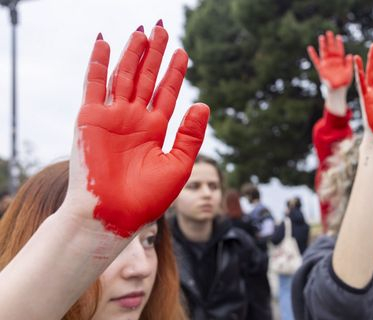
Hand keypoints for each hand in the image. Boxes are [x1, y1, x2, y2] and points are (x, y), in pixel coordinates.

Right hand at [67, 24, 208, 236]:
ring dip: (132, 53)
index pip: (167, 92)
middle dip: (154, 55)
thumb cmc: (148, 198)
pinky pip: (94, 84)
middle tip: (162, 30)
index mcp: (155, 129)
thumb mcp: (178, 164)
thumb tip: (204, 103)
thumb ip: (190, 134)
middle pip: (146, 78)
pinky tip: (105, 42)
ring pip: (123, 76)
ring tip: (143, 31)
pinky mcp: (91, 118)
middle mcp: (134, 119)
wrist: (115, 215)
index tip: (183, 52)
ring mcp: (112, 117)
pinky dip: (99, 63)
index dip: (174, 72)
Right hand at [307, 30, 352, 88]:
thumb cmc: (344, 82)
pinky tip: (310, 48)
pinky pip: (316, 61)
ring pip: (324, 52)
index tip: (338, 37)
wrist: (337, 90)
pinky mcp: (321, 69)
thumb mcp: (349, 72)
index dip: (339, 44)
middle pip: (331, 49)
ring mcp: (326, 64)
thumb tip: (350, 55)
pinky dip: (313, 54)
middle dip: (330, 41)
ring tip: (321, 37)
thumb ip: (349, 64)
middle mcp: (333, 61)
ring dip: (323, 45)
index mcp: (340, 61)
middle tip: (329, 32)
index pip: (339, 50)